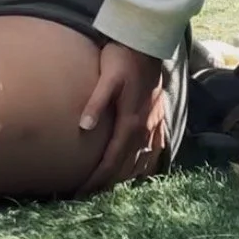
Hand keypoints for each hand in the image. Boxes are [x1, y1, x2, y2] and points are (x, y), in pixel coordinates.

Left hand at [79, 41, 165, 193]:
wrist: (147, 42)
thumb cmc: (123, 57)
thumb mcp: (107, 76)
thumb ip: (96, 101)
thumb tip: (84, 127)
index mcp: (130, 121)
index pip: (112, 158)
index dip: (97, 178)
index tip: (81, 192)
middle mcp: (144, 127)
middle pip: (126, 165)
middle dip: (108, 183)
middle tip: (88, 196)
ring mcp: (153, 123)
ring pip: (141, 160)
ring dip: (125, 177)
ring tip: (109, 190)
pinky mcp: (157, 116)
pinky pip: (153, 149)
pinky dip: (145, 164)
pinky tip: (139, 171)